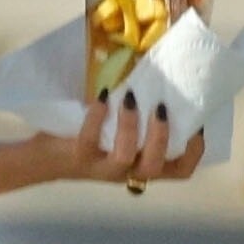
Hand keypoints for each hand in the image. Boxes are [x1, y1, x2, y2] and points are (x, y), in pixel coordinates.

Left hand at [56, 95, 205, 190]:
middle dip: (161, 138)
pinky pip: (89, 140)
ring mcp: (101, 168)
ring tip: (131, 97)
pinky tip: (103, 96)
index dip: (193, 152)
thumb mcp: (121, 129)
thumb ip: (143, 114)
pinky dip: (98, 115)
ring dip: (131, 127)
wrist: (47, 157)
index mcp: (142, 164)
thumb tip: (164, 71)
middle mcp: (127, 172)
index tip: (196, 125)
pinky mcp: (78, 158)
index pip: (180, 171)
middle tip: (160, 108)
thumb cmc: (92, 136)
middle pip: (154, 168)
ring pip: (124, 158)